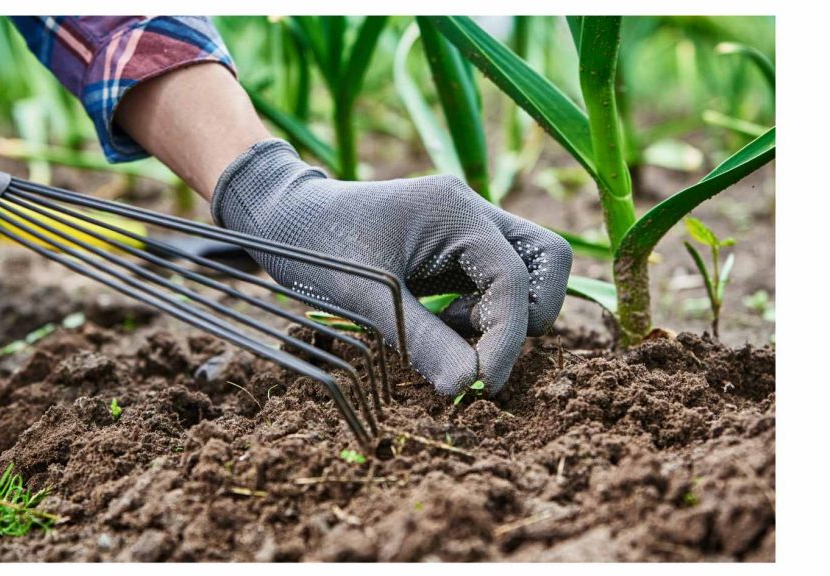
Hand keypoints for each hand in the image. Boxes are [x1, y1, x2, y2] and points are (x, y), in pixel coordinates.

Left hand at [211, 139, 571, 394]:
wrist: (283, 216)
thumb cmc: (317, 246)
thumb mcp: (368, 298)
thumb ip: (423, 340)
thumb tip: (469, 387)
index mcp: (454, 211)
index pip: (513, 280)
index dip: (506, 338)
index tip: (481, 384)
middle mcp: (470, 211)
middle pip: (547, 258)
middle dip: (529, 313)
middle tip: (483, 350)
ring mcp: (465, 225)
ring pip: (526, 269)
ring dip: (505, 313)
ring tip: (451, 337)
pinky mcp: (453, 245)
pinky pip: (494, 279)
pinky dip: (483, 310)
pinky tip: (441, 325)